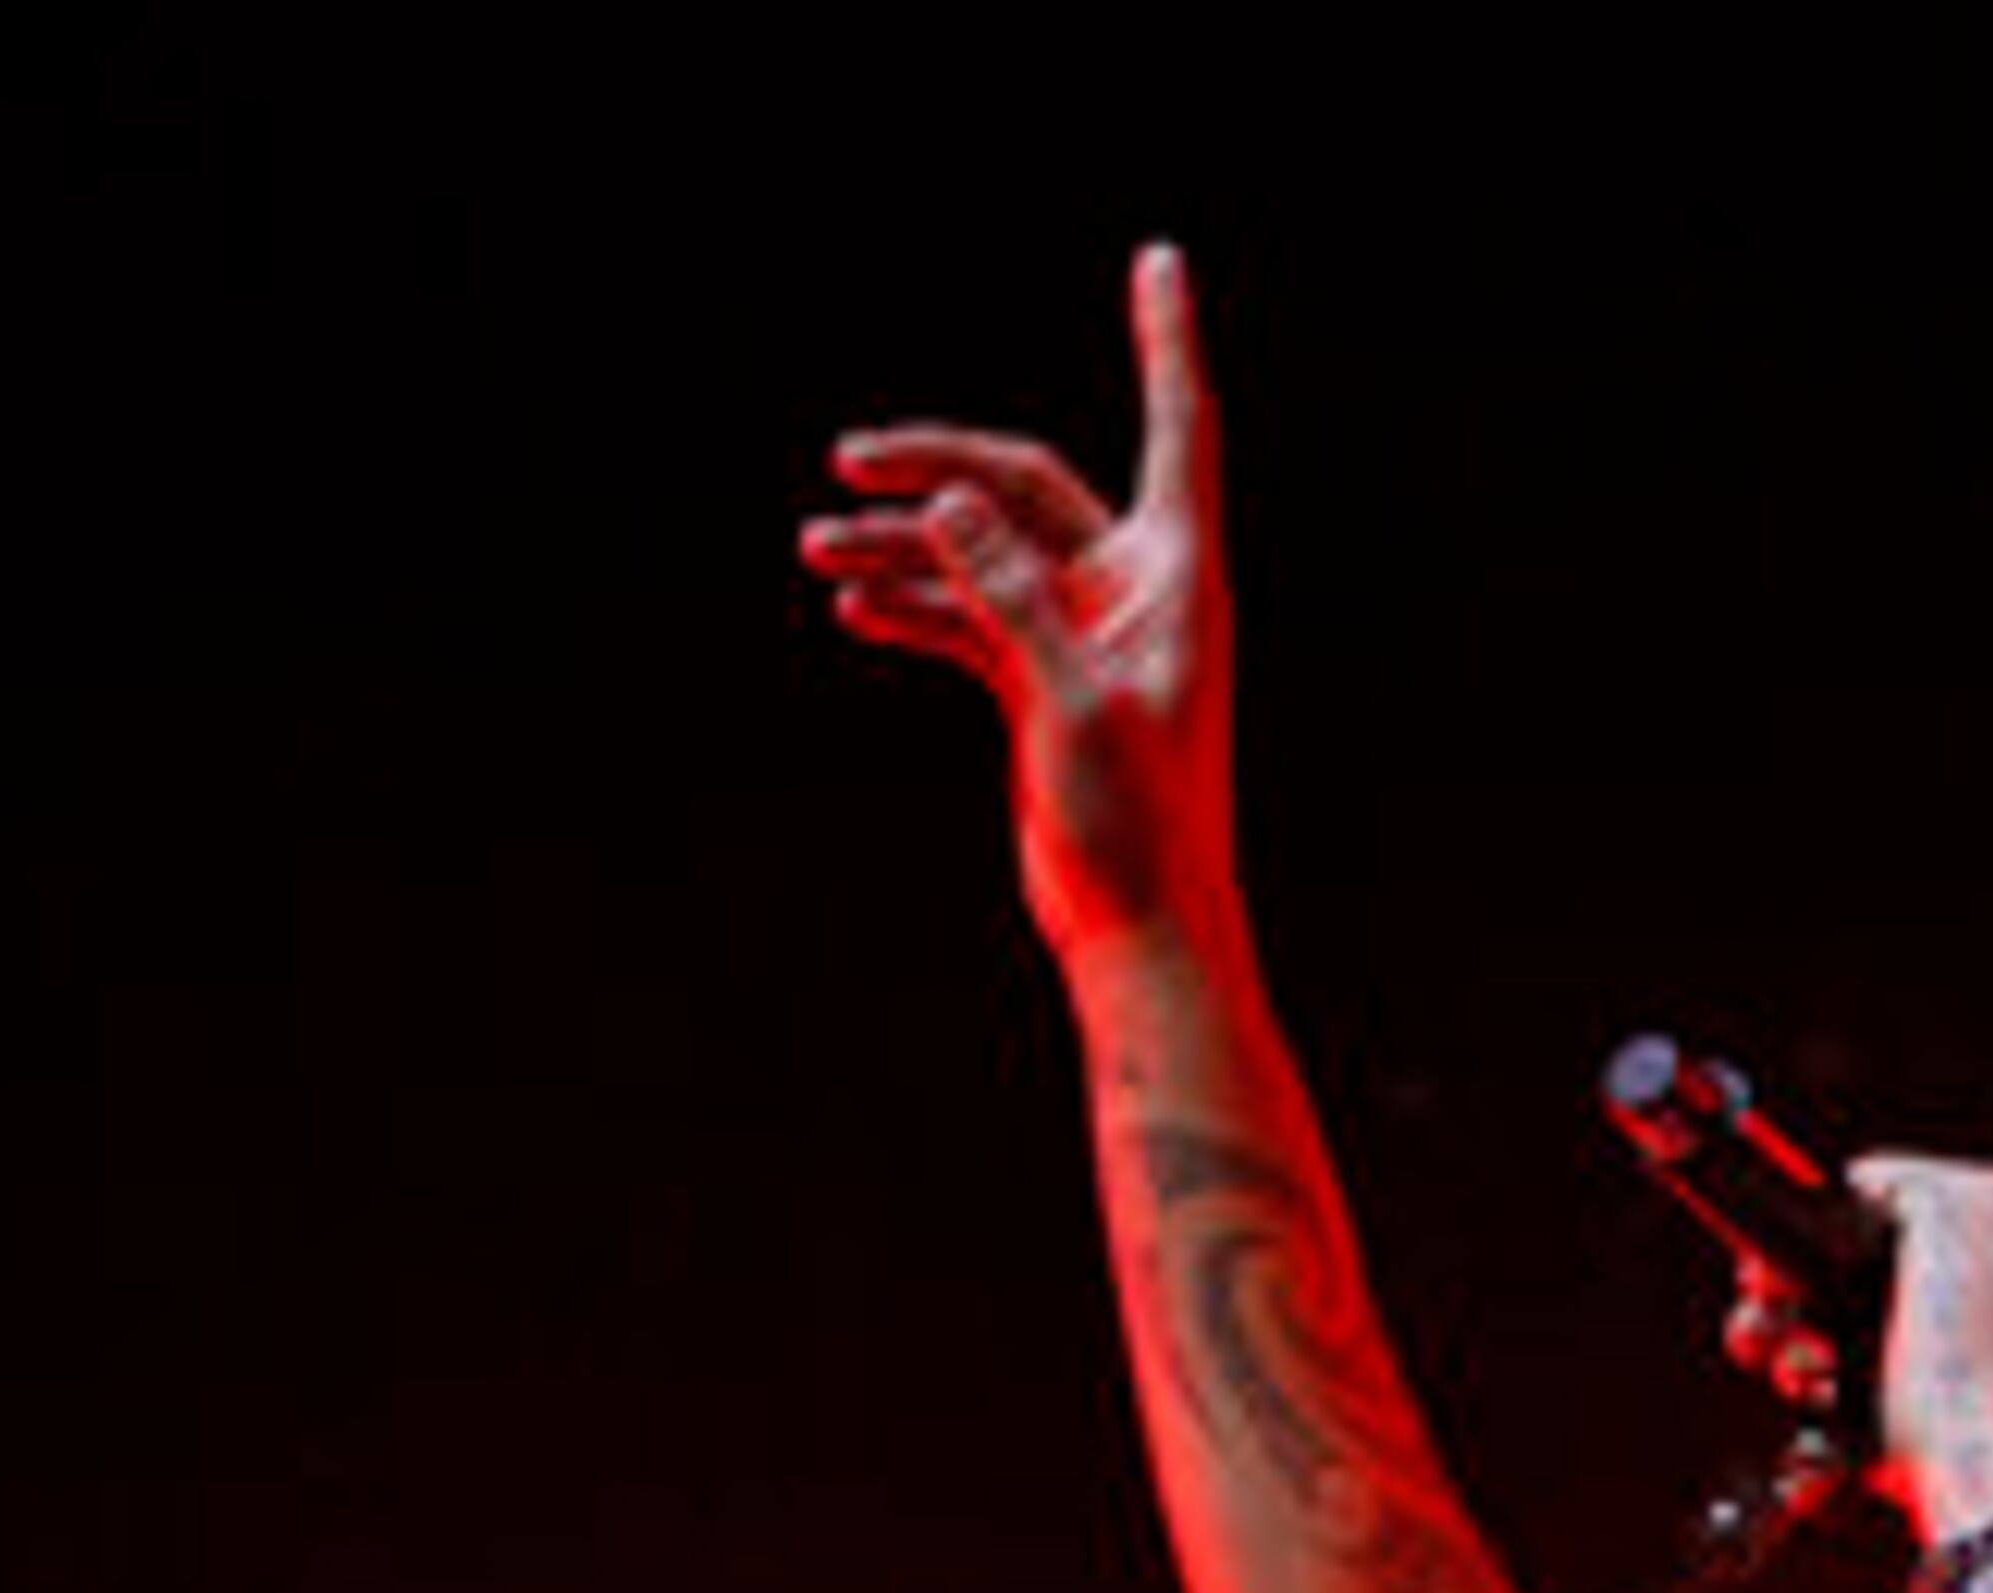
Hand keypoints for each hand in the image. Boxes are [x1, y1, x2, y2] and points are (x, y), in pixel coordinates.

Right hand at [802, 241, 1232, 967]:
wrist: (1133, 932)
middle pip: (1025, 483)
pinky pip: (969, 620)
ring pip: (981, 554)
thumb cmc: (1135, 830)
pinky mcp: (1043, 684)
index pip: (1177, 426)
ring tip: (815, 553)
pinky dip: (916, 609)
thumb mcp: (1069, 702)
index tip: (1159, 259)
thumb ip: (1009, 596)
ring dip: (902, 550)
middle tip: (846, 467)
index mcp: (1173, 577)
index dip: (1165, 340)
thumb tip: (947, 502)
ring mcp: (1083, 635)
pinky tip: (855, 610)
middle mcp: (1134, 591)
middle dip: (935, 466)